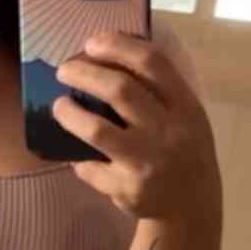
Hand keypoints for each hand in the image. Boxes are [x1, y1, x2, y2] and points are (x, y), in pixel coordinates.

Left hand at [52, 31, 220, 222]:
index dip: (118, 46)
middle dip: (84, 73)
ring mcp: (147, 162)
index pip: (152, 63)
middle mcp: (168, 132)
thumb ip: (158, 89)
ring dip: (69, 113)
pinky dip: (78, 160)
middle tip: (64, 70)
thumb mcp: (185, 115)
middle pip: (119, 90)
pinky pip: (89, 168)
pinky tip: (76, 155)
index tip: (91, 42)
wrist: (192, 207)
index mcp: (184, 106)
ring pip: (97, 130)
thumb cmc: (182, 148)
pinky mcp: (128, 189)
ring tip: (59, 105)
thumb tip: (105, 55)